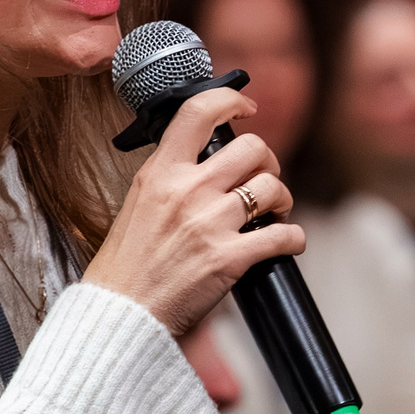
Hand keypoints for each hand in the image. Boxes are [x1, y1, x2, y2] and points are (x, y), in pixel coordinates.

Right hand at [83, 85, 305, 334]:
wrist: (120, 313)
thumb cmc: (126, 265)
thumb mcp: (138, 202)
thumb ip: (170, 176)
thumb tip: (205, 161)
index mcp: (160, 172)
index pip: (198, 111)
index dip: (231, 100)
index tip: (246, 108)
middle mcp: (187, 190)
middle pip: (253, 148)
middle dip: (268, 160)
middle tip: (263, 176)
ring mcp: (210, 223)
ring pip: (273, 187)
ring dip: (282, 199)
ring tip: (273, 212)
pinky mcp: (230, 258)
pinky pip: (284, 235)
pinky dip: (293, 238)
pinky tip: (286, 242)